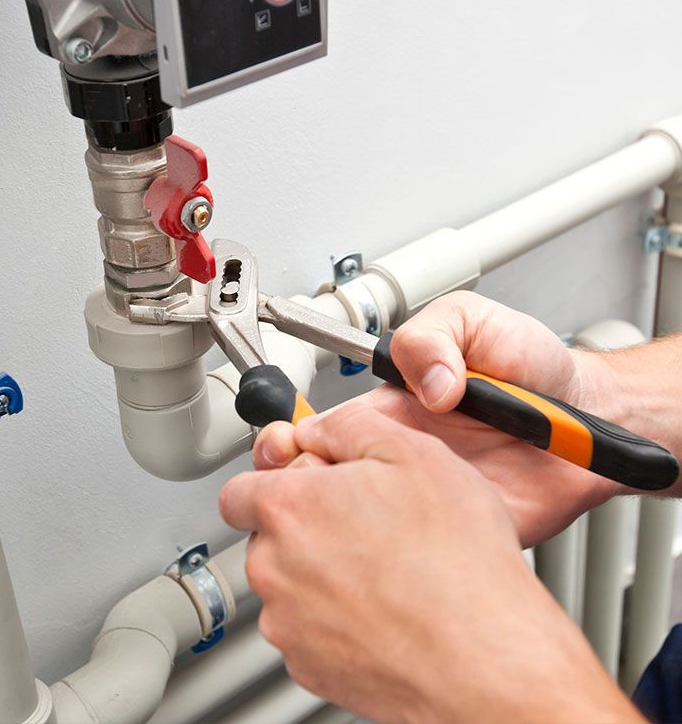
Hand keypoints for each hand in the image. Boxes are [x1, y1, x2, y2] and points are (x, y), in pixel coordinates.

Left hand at [220, 407, 640, 723]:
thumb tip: (320, 429)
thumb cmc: (457, 562)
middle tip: (363, 523)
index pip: (240, 490)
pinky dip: (336, 617)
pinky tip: (385, 607)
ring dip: (322, 572)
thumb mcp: (412, 452)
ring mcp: (289, 623)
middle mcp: (274, 568)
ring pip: (289, 584)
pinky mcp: (310, 667)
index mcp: (288, 508)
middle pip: (268, 536)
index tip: (308, 484)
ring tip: (384, 568)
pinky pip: (308, 629)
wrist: (487, 659)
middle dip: (306, 525)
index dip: (278, 481)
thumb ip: (348, 426)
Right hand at [255, 291, 622, 545]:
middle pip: (330, 480)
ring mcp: (427, 495)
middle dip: (300, 487)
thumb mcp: (476, 322)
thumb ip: (435, 335)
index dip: (295, 438)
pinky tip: (393, 542)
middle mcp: (402, 455)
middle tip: (303, 483)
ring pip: (363, 522)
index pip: (325, 427)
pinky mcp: (460, 527)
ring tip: (348, 507)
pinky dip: (398, 552)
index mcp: (393, 407)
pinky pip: (418, 549)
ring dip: (342, 520)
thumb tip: (425, 383)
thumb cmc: (534, 367)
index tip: (282, 443)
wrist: (592, 418)